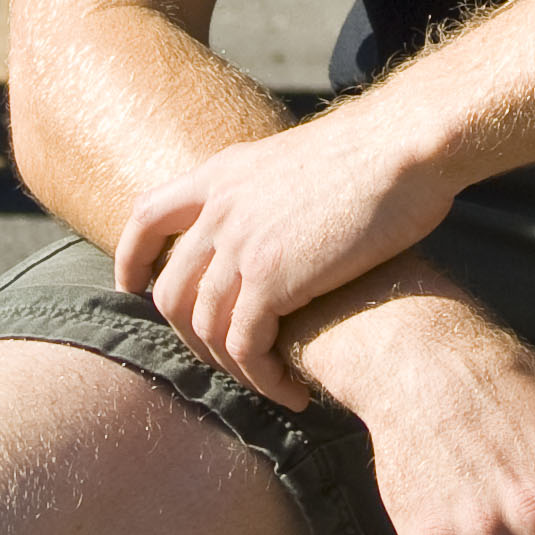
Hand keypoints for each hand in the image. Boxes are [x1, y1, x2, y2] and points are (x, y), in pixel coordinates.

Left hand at [112, 99, 451, 401]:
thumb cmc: (376, 155)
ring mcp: (240, 243)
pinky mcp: (270, 278)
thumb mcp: (296, 161)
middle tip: (233, 363)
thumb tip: (274, 226)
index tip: (132, 289)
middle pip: (170, 291)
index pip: (146, 216)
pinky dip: (263, 378)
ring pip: (205, 328)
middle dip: (192, 339)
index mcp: (222, 173)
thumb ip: (267, 194)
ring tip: (271, 384)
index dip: (131, 258)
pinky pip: (245, 346)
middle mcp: (219, 207)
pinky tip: (293, 390)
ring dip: (235, 369)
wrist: (404, 144)